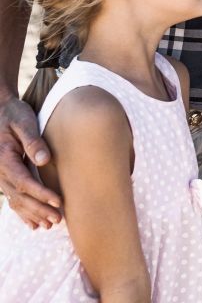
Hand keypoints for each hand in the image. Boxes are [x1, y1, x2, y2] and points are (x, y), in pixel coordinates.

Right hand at [0, 94, 61, 226]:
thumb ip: (33, 141)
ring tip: (50, 225)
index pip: (24, 182)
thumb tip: (44, 160)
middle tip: (58, 219)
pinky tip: (33, 224)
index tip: (58, 201)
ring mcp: (0, 176)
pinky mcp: (5, 177)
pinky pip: (12, 199)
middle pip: (20, 196)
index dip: (41, 194)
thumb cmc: (13, 114)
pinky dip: (22, 213)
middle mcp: (0, 171)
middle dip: (39, 209)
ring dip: (32, 214)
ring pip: (16, 201)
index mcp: (4, 159)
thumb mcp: (24, 122)